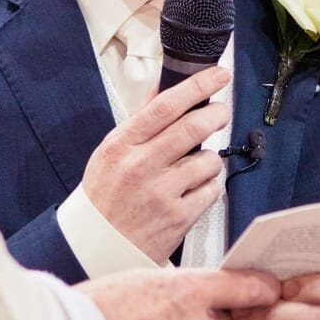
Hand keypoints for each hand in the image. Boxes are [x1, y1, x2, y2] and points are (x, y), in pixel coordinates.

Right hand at [81, 66, 231, 262]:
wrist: (98, 244)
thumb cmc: (106, 194)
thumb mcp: (112, 151)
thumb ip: (141, 119)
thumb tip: (165, 85)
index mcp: (122, 145)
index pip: (165, 106)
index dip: (197, 86)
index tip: (218, 75)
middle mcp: (140, 167)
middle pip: (193, 127)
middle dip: (217, 113)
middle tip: (221, 111)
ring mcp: (161, 194)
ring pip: (209, 160)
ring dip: (211, 158)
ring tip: (197, 164)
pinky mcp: (178, 218)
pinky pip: (212, 190)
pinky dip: (209, 185)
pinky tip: (193, 188)